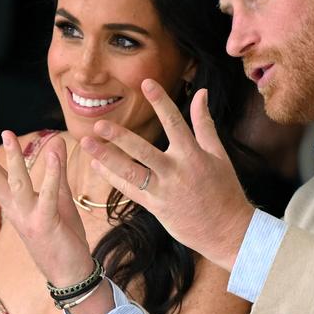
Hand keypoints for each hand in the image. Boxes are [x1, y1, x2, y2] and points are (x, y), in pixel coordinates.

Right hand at [0, 125, 92, 285]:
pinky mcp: (46, 224)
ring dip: (13, 159)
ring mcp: (28, 217)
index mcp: (14, 203)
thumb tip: (55, 140)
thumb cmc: (62, 236)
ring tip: (7, 133)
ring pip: (17, 184)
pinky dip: (51, 175)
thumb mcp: (58, 198)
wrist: (71, 273)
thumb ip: (56, 170)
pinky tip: (54, 154)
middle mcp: (15, 209)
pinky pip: (48, 196)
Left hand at [82, 79, 255, 271]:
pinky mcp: (155, 207)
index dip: (161, 101)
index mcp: (193, 155)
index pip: (175, 122)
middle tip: (99, 124)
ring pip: (130, 173)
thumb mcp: (218, 153)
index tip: (146, 82)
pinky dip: (112, 178)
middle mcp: (176, 171)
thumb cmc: (224, 189)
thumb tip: (201, 92)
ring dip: (107, 158)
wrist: (227, 230)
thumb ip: (204, 122)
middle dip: (120, 137)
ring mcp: (163, 191)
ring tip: (87, 144)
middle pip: (143, 151)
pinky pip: (129, 191)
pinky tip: (97, 165)